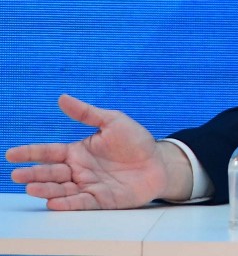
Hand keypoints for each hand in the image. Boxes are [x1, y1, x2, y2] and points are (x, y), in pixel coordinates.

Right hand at [5, 94, 191, 209]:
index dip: (31, 153)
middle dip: (34, 174)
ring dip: (46, 189)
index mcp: (78, 152)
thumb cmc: (136, 141)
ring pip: (62, 189)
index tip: (11, 154)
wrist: (160, 162)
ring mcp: (89, 186)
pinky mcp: (101, 200)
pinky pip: (81, 202)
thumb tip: (62, 98)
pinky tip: (54, 202)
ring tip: (31, 187)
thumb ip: (87, 113)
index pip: (49, 152)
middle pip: (51, 173)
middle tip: (17, 174)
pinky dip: (67, 203)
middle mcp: (79, 170)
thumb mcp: (112, 121)